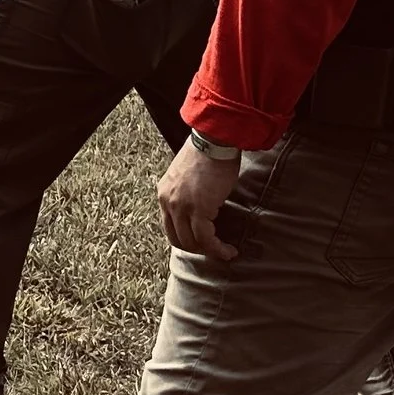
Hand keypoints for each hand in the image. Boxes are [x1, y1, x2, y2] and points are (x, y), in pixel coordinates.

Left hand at [158, 140, 242, 260]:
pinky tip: (229, 250)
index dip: (186, 239)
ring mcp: (181, 206)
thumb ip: (188, 194)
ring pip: (191, 242)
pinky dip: (218, 248)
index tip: (203, 243)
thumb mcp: (188, 177)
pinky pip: (206, 238)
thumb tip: (201, 209)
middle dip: (197, 249)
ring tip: (225, 252)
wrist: (214, 142)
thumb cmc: (207, 156)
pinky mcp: (199, 208)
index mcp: (164, 194)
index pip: (169, 227)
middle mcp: (167, 201)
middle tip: (215, 250)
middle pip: (177, 239)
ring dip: (210, 251)